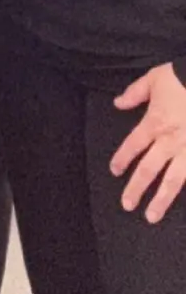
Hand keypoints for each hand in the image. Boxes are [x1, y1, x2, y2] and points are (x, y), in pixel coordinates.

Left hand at [111, 62, 185, 222]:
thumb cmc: (183, 77)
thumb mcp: (154, 78)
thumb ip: (134, 93)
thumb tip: (117, 103)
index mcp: (155, 122)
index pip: (133, 145)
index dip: (121, 159)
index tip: (114, 171)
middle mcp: (170, 140)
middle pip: (148, 169)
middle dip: (136, 188)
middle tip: (127, 205)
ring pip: (173, 181)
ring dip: (161, 200)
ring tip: (151, 216)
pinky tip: (183, 208)